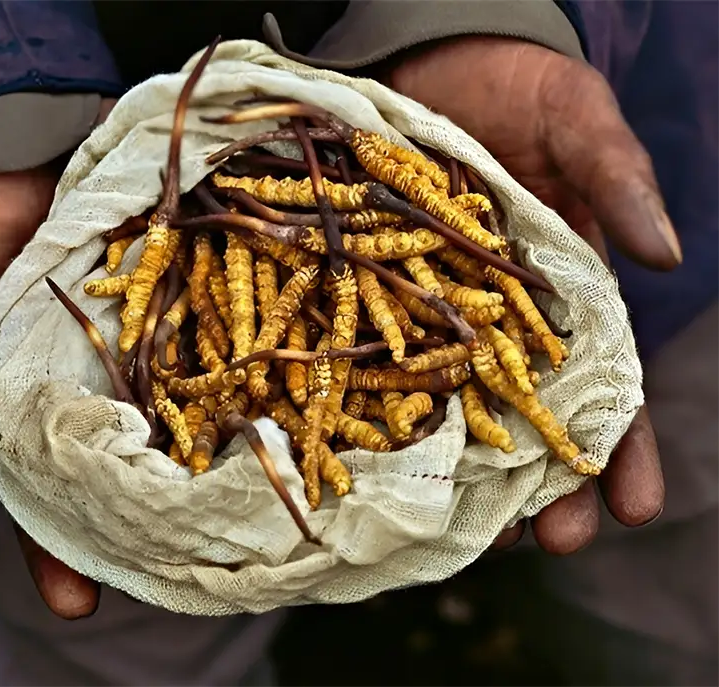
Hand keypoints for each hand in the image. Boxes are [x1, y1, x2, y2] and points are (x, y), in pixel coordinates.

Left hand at [387, 37, 671, 552]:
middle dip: (547, 485)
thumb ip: (617, 178)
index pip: (606, 384)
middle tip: (552, 544)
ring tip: (471, 536)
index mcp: (569, 294)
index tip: (633, 508)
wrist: (431, 62)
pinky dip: (392, 413)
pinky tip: (387, 464)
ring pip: (461, 409)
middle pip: (533, 417)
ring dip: (468, 473)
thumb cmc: (516, 87)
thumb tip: (666, 252)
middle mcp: (506, 319)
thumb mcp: (576, 120)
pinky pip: (388, 360)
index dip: (622, 447)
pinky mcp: (386, 295)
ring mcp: (442, 314)